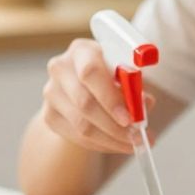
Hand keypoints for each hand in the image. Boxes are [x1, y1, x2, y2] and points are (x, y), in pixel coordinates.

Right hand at [39, 38, 153, 154]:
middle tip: (137, 137)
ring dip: (111, 139)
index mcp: (82, 50)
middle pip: (84, 102)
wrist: (84, 87)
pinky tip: (116, 144)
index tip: (130, 118)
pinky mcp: (49, 115)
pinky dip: (101, 144)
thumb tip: (144, 103)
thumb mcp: (125, 73)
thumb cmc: (110, 75)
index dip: (110, 97)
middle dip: (114, 125)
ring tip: (133, 143)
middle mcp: (61, 68)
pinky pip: (77, 137)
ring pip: (81, 124)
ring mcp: (51, 93)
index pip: (90, 72)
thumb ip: (135, 86)